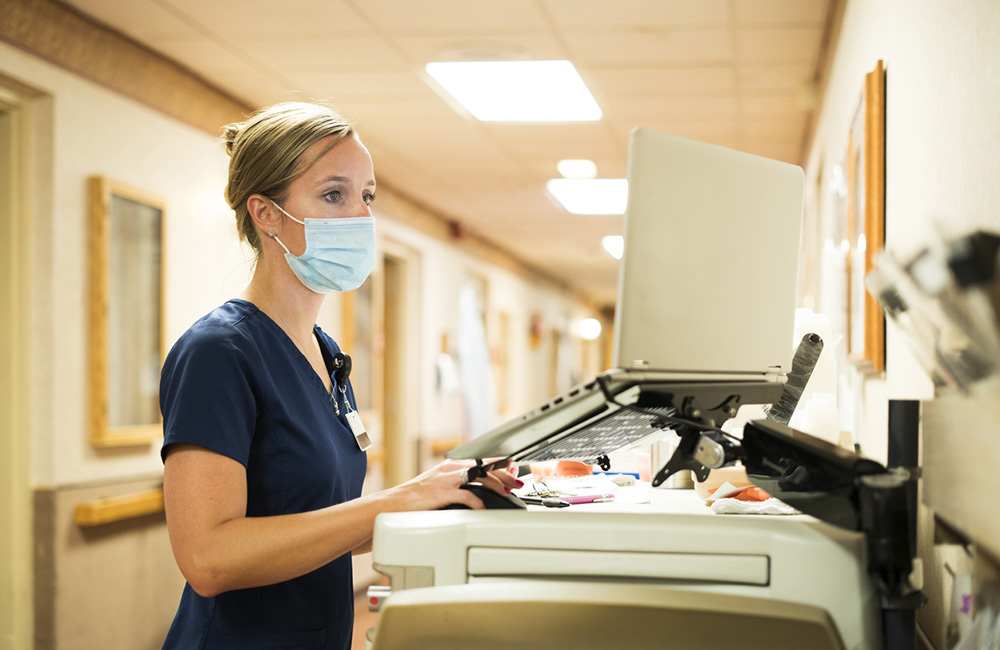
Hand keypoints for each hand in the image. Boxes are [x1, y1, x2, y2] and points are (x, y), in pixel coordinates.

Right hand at [388, 458, 521, 510]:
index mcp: (451, 466)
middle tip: (517, 483)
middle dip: (504, 475)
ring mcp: (447, 480)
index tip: (513, 467)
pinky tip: (484, 507)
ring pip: (479, 478)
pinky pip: (467, 496)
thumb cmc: (417, 497)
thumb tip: (479, 490)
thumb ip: (458, 484)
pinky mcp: (443, 493)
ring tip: (507, 493)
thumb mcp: (440, 484)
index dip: (499, 464)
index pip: (481, 461)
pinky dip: (478, 502)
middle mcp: (451, 469)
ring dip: (496, 485)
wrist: (396, 502)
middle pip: (484, 468)